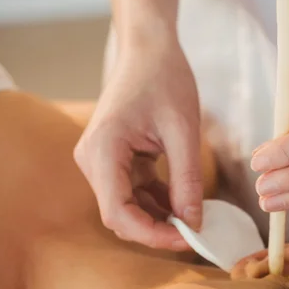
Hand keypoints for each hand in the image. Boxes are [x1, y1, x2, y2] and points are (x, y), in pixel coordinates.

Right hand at [74, 31, 202, 248]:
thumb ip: (186, 179)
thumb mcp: (183, 129)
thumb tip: (193, 223)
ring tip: (194, 218)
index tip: (187, 238)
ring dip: (159, 217)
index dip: (151, 234)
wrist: (148, 50)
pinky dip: (157, 201)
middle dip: (157, 229)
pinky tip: (183, 202)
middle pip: (120, 214)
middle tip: (195, 233)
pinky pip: (132, 191)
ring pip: (127, 206)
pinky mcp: (113, 159)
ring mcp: (100, 161)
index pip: (118, 212)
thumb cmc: (164, 78)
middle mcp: (92, 160)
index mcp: (102, 150)